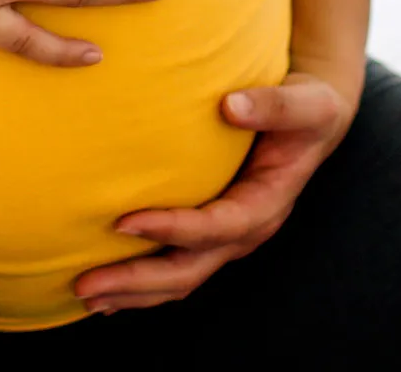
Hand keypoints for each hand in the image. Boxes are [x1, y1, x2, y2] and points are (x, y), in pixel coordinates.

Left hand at [73, 70, 355, 313]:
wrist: (314, 123)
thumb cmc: (308, 109)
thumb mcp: (304, 103)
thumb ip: (272, 105)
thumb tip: (231, 106)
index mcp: (266, 204)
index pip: (215, 227)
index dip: (171, 229)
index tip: (122, 223)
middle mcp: (246, 231)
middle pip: (188, 270)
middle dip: (136, 281)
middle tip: (85, 284)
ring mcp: (228, 239)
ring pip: (178, 280)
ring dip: (132, 292)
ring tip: (86, 296)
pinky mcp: (212, 236)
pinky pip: (175, 268)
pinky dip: (141, 284)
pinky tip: (107, 290)